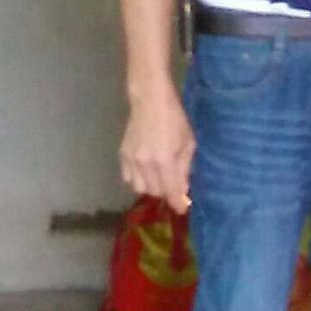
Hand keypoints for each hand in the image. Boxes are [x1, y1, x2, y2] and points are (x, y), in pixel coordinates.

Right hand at [120, 86, 194, 210]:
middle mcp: (145, 164)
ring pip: (140, 188)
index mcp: (164, 161)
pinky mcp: (122, 155)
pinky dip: (138, 179)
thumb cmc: (175, 119)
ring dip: (151, 186)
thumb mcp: (188, 143)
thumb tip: (183, 190)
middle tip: (174, 185)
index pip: (170, 191)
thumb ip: (185, 169)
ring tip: (159, 177)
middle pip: (154, 192)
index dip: (177, 204)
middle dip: (166, 192)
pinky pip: (128, 178)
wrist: (150, 101)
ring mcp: (131, 160)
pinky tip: (146, 171)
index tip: (182, 209)